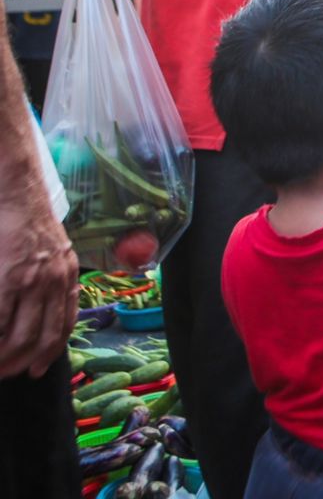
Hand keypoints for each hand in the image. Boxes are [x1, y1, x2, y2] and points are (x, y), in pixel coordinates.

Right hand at [0, 189, 79, 377]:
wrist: (19, 195)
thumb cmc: (29, 222)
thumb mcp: (55, 251)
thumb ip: (54, 278)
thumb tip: (44, 306)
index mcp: (68, 277)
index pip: (65, 324)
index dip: (50, 352)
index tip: (37, 368)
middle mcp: (56, 283)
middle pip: (43, 338)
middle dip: (25, 362)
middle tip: (8, 374)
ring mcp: (33, 282)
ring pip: (20, 336)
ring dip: (5, 357)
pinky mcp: (9, 280)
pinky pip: (1, 321)